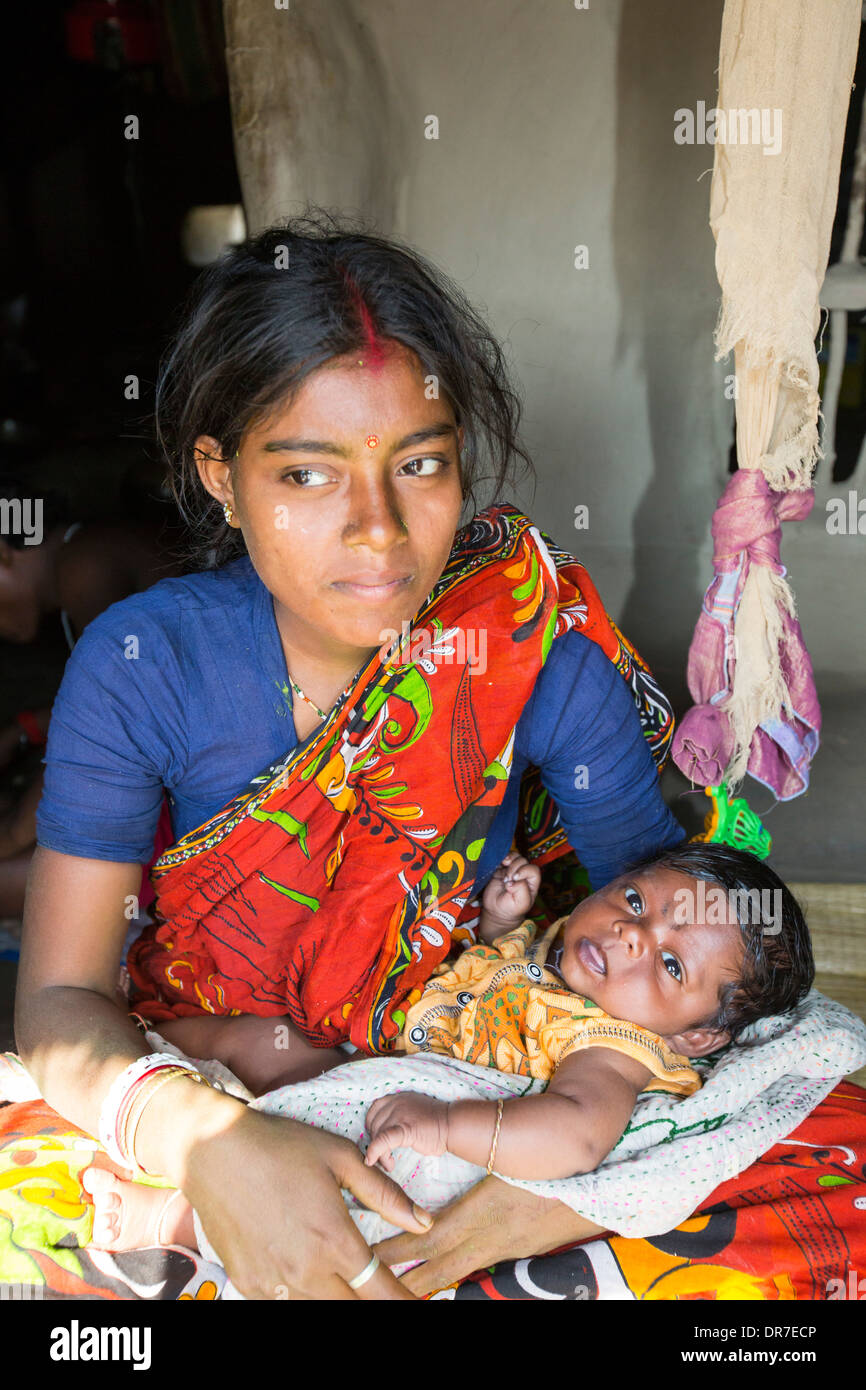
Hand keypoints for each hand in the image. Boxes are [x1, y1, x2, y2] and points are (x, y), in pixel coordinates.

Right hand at [181, 1104, 432, 1298]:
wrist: (214, 1151)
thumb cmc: (280, 1147)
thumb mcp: (340, 1158)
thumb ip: (385, 1195)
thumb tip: (423, 1222)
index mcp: (335, 1241)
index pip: (382, 1292)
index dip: (404, 1300)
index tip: (417, 1302)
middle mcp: (306, 1272)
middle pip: (352, 1307)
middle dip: (369, 1298)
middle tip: (375, 1282)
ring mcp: (274, 1282)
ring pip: (318, 1307)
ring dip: (334, 1294)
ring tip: (334, 1266)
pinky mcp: (248, 1283)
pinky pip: (284, 1301)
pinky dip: (300, 1291)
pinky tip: (300, 1263)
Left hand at [364, 1092, 449, 1171]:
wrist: (453, 1125)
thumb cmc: (435, 1123)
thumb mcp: (413, 1112)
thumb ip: (398, 1117)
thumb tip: (382, 1134)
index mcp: (397, 1098)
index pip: (374, 1109)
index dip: (372, 1126)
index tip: (377, 1139)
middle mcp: (396, 1102)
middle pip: (374, 1124)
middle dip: (375, 1142)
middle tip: (383, 1156)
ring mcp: (399, 1114)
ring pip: (377, 1134)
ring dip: (379, 1153)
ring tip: (388, 1163)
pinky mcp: (404, 1128)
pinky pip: (383, 1140)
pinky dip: (375, 1152)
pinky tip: (372, 1161)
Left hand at [372, 1174, 605, 1296]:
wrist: (597, 1188)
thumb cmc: (549, 1163)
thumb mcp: (506, 1163)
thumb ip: (473, 1169)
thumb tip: (434, 1168)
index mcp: (484, 1213)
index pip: (430, 1239)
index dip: (397, 1249)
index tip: (368, 1252)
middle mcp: (491, 1239)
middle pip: (438, 1269)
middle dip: (403, 1280)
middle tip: (369, 1285)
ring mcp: (506, 1251)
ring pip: (457, 1274)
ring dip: (426, 1284)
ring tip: (397, 1290)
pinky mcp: (517, 1254)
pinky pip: (477, 1269)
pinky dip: (453, 1277)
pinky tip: (439, 1281)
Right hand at [481, 853, 541, 930]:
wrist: (496, 910)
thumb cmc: (512, 909)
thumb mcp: (521, 903)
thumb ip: (521, 890)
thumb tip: (512, 881)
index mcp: (531, 882)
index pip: (533, 870)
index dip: (525, 871)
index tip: (515, 879)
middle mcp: (523, 874)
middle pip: (523, 861)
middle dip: (514, 868)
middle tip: (506, 879)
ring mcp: (512, 870)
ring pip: (515, 856)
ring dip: (509, 859)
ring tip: (504, 867)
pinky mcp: (501, 868)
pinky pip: (504, 857)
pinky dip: (502, 857)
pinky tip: (500, 862)